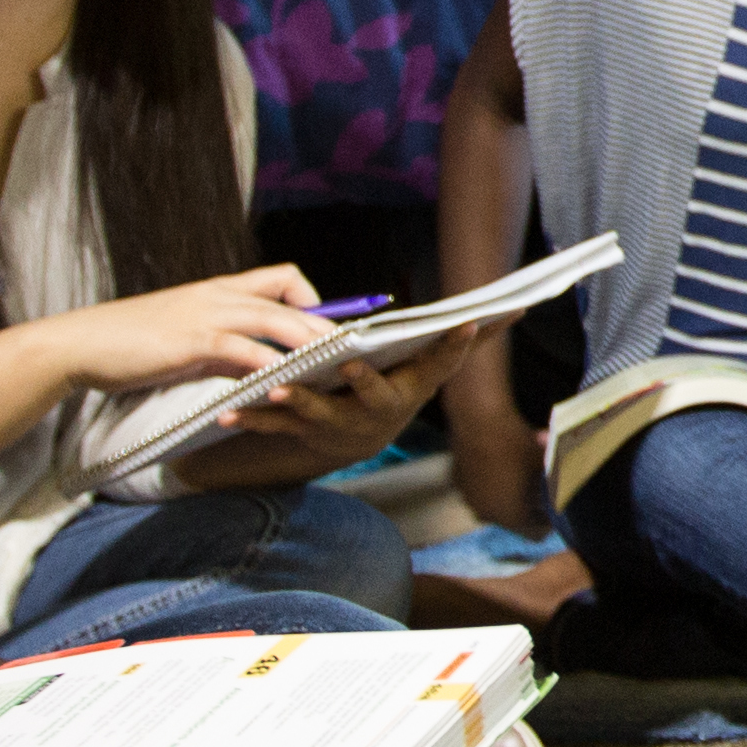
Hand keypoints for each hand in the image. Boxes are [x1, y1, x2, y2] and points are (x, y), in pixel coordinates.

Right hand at [42, 263, 330, 406]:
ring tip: (339, 360)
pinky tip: (286, 384)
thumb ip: (224, 348)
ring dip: (311, 339)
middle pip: (289, 296)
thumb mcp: (186, 341)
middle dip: (327, 320)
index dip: (314, 297)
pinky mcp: (193, 342)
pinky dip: (269, 366)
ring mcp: (206, 315)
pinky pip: (244, 351)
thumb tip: (259, 367)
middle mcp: (218, 295)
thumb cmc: (130, 343)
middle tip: (358, 344)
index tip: (338, 322)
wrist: (82, 344)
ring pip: (275, 319)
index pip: (281, 278)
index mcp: (218, 290)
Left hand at [164, 331, 453, 486]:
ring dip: (296, 402)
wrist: (358, 438)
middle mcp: (377, 410)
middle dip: (362, 383)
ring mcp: (338, 424)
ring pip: (317, 413)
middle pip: (373, 397)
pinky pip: (274, 426)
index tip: (464, 322)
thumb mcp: (434, 366)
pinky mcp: (300, 431)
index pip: (439, 364)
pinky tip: (227, 410)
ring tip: (275, 386)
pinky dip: (250, 418)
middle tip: (350, 366)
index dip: (454, 346)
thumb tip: (520, 308)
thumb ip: (469, 340)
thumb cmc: (400, 388)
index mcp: (410, 388)